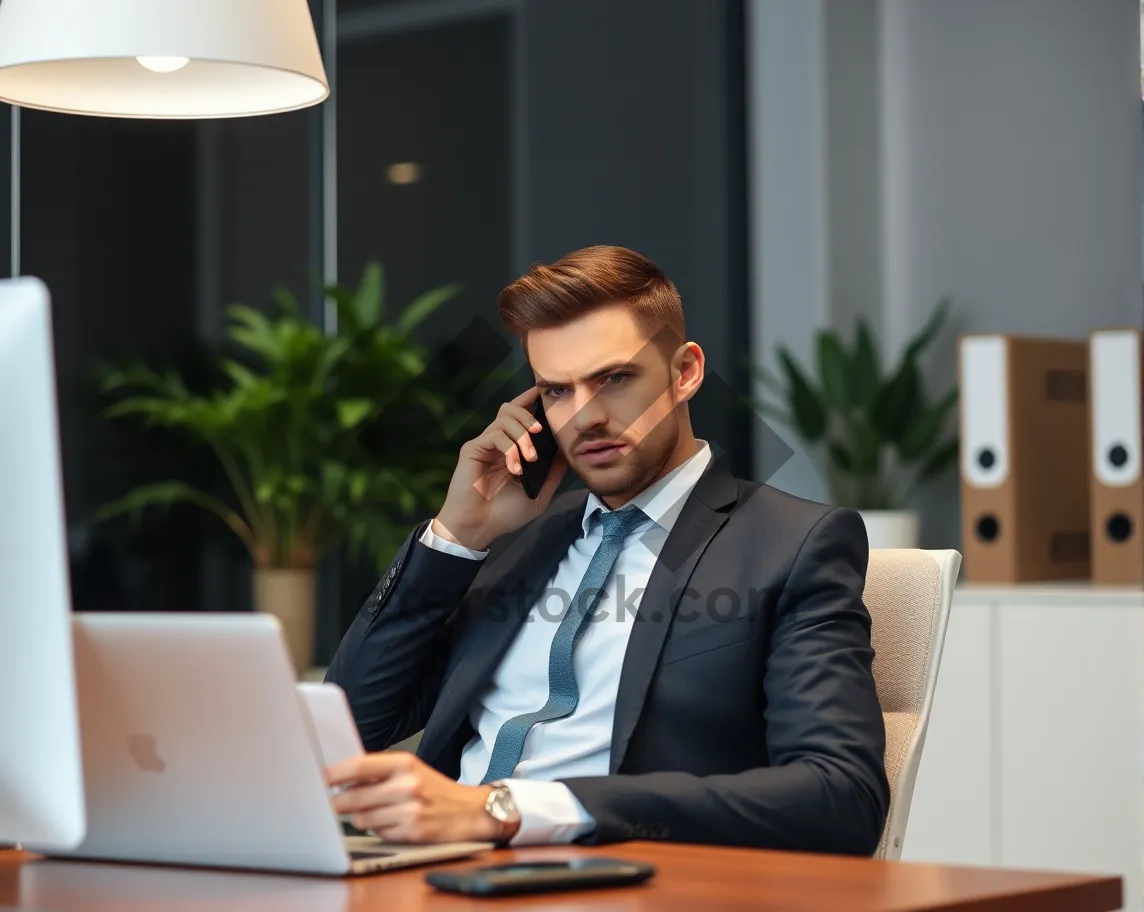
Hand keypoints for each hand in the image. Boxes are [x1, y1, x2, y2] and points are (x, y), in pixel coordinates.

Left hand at [326, 752, 516, 843]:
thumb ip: (379, 772)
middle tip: (332, 804)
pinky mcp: (412, 831)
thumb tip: (340, 780)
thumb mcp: (412, 770)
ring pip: (362, 818)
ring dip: (361, 818)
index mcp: (404, 763)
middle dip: (338, 803)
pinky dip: (378, 830)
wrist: (471, 811)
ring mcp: (410, 809)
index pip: (358, 766)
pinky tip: (392, 823)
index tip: (318, 779)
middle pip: (354, 796)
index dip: (333, 774)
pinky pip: (378, 833)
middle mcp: (407, 784)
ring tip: (375, 812)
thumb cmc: (436, 790)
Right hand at [433, 387, 567, 550]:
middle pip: (510, 409)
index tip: (545, 394)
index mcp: (510, 449)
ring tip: (531, 458)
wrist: (479, 528)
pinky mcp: (472, 449)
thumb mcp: (539, 493)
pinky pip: (494, 435)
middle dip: (529, 415)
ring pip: (504, 419)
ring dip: (522, 435)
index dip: (530, 401)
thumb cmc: (505, 514)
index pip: (519, 416)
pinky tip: (515, 469)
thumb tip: (568, 451)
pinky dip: (510, 449)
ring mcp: (484, 445)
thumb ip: (553, 472)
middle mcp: (496, 442)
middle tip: (540, 431)